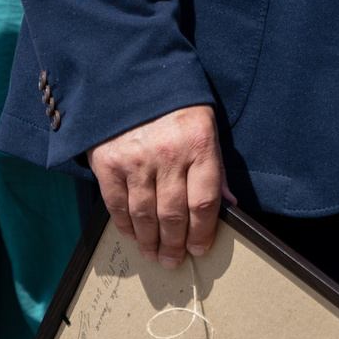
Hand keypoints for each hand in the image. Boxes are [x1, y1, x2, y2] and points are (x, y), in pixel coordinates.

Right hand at [89, 104, 223, 267]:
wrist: (130, 77)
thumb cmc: (175, 107)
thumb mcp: (205, 128)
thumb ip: (216, 168)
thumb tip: (230, 206)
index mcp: (199, 145)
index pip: (205, 202)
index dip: (203, 232)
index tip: (199, 249)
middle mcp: (168, 154)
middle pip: (174, 215)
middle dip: (175, 245)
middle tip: (173, 261)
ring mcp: (136, 160)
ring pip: (145, 216)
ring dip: (150, 242)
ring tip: (154, 254)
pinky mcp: (108, 162)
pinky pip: (117, 205)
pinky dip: (125, 225)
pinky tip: (133, 235)